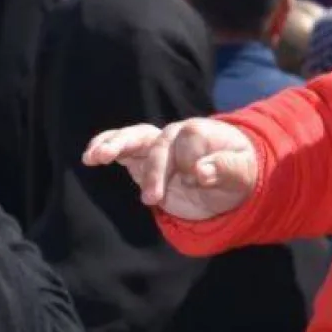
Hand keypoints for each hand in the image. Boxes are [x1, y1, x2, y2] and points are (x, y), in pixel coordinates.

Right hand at [82, 118, 258, 219]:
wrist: (225, 180)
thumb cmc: (235, 173)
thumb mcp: (241, 174)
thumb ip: (225, 170)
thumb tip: (201, 172)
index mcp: (203, 132)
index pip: (189, 139)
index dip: (190, 162)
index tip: (199, 181)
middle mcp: (177, 133)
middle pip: (161, 141)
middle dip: (155, 170)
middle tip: (152, 199)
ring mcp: (157, 144)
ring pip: (136, 138)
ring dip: (116, 145)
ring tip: (97, 156)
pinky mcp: (142, 159)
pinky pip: (121, 148)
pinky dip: (105, 147)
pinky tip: (90, 156)